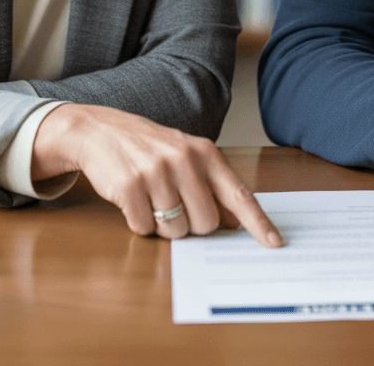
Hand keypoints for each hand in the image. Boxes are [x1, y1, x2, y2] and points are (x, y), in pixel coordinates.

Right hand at [32, 104, 282, 247]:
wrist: (99, 130)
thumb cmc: (147, 147)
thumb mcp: (184, 154)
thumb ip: (211, 184)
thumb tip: (234, 221)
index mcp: (204, 152)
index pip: (238, 193)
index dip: (258, 222)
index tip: (275, 243)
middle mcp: (184, 160)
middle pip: (206, 223)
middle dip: (191, 224)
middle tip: (173, 204)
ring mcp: (156, 172)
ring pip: (175, 230)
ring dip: (163, 225)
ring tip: (151, 198)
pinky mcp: (129, 186)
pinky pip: (144, 228)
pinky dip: (139, 222)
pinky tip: (133, 199)